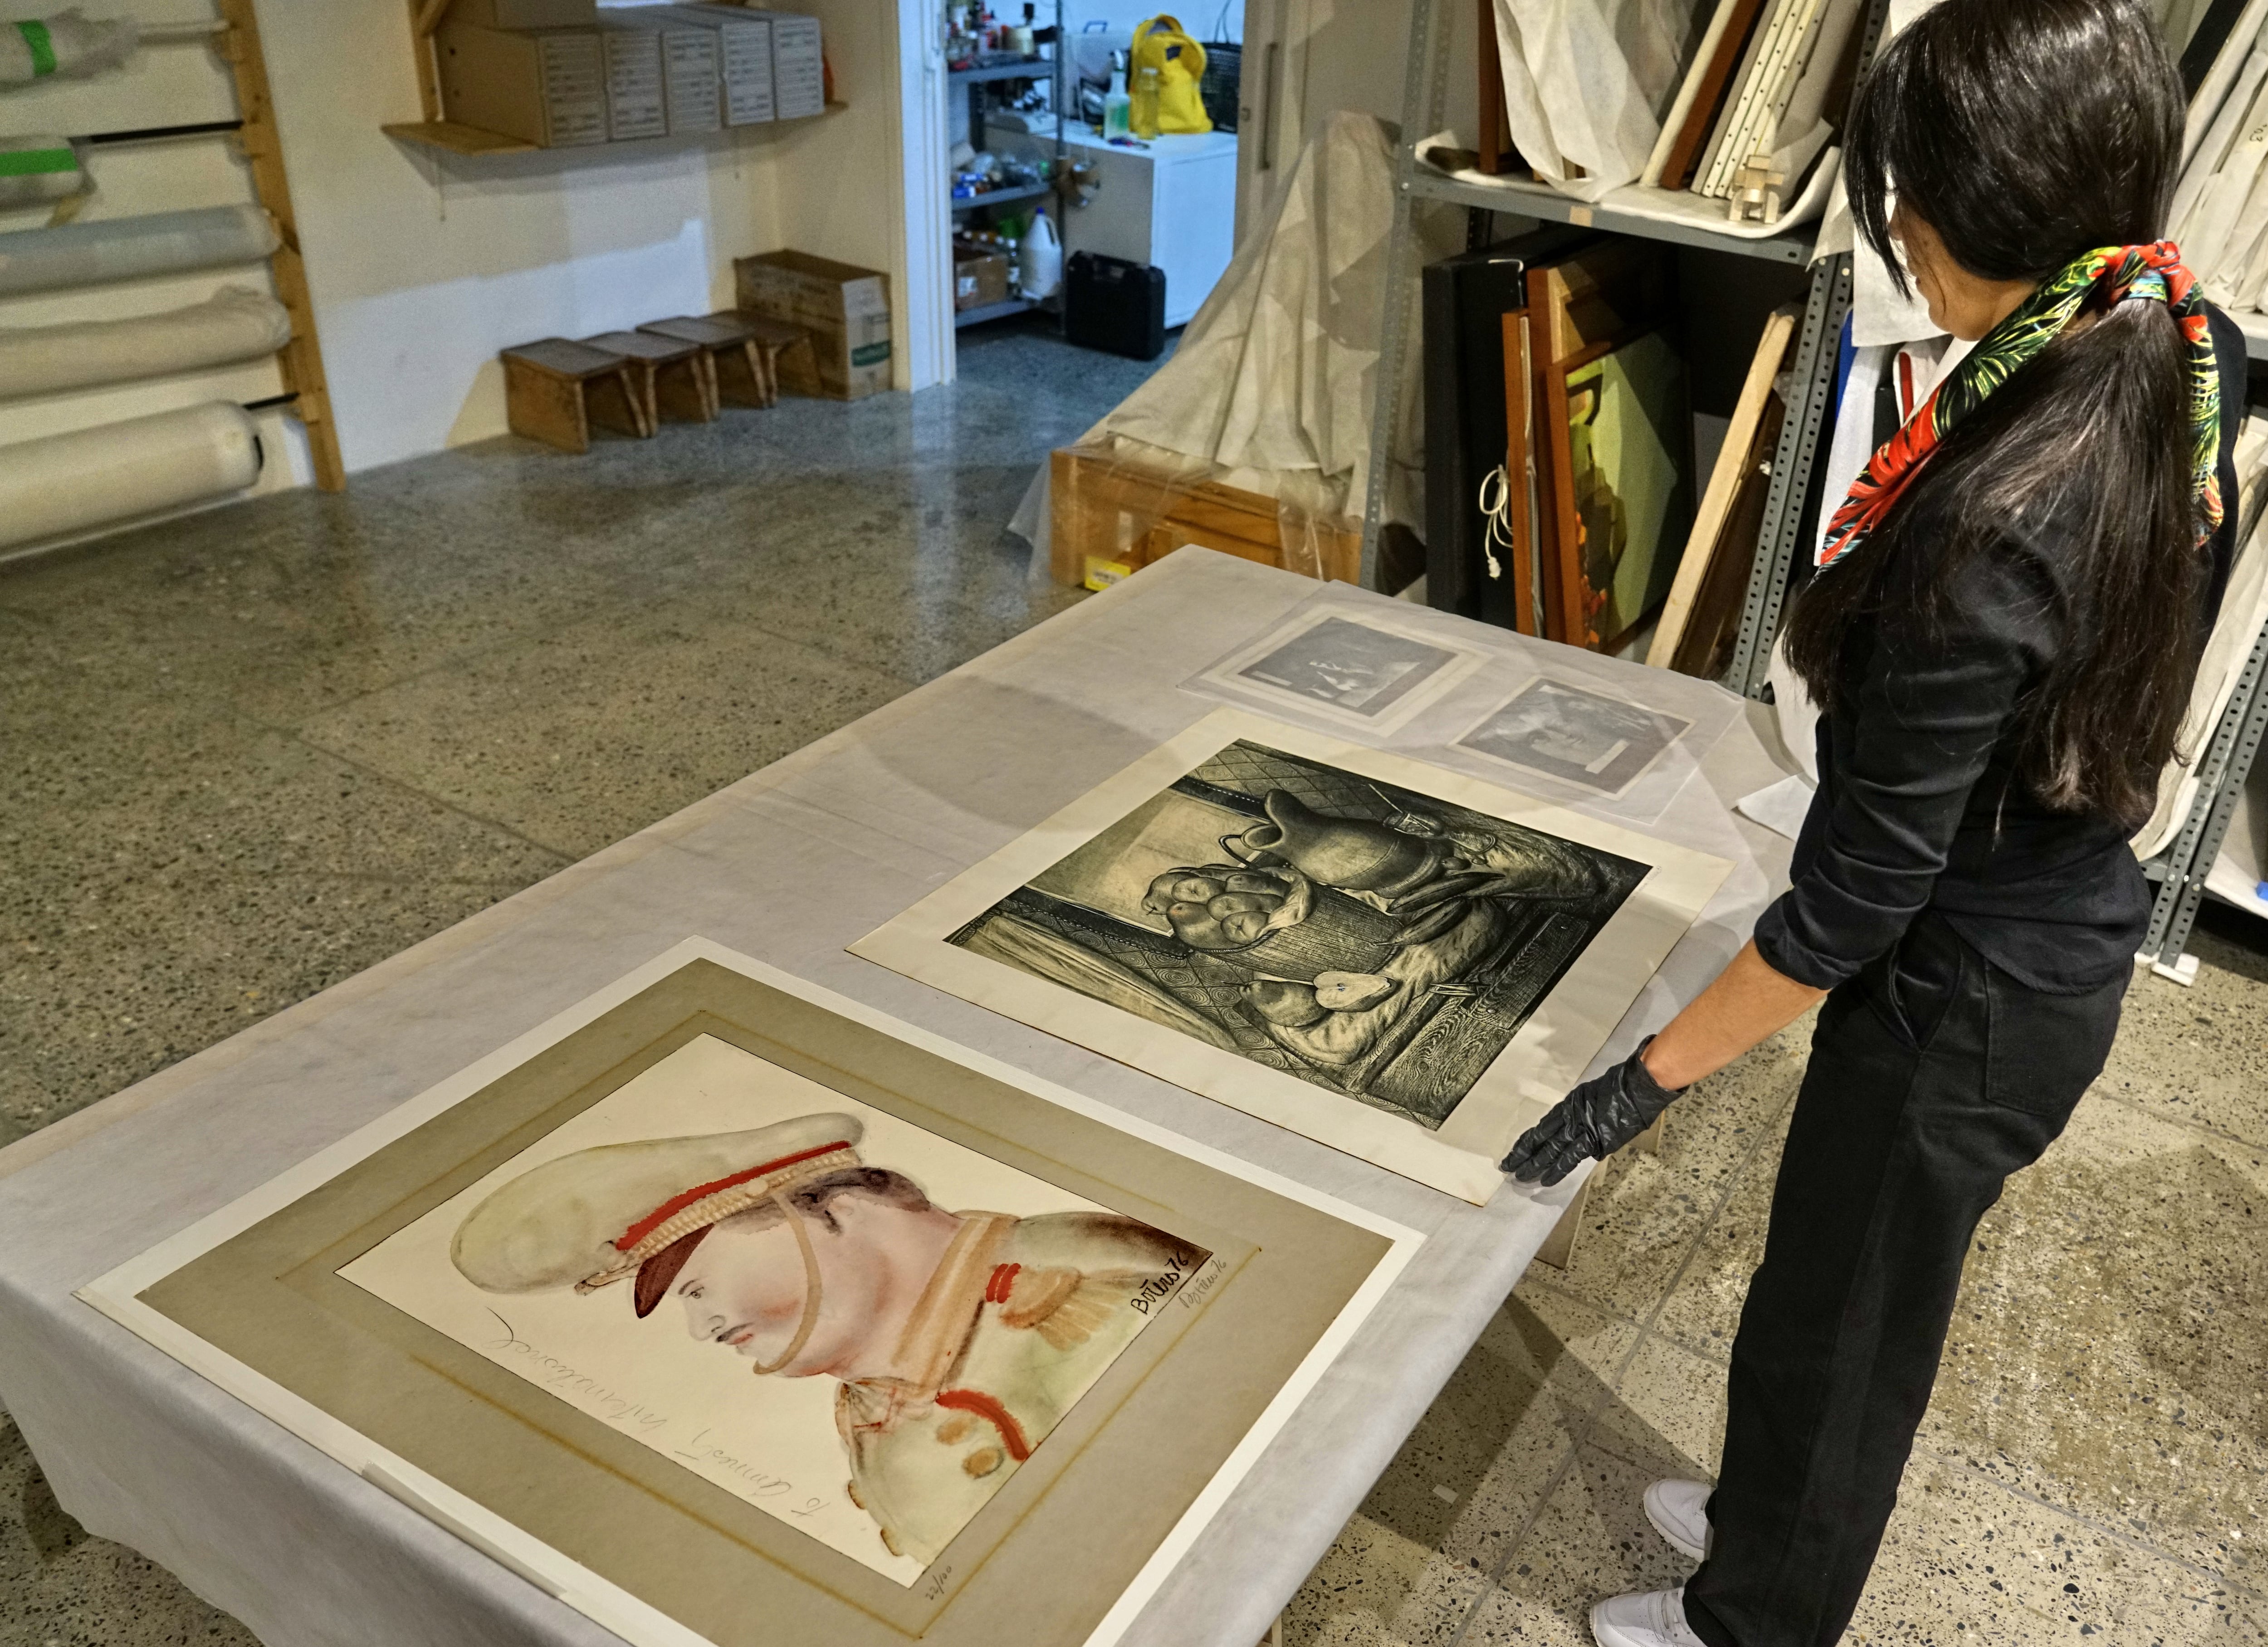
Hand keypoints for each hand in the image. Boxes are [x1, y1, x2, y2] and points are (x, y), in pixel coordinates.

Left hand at [1502, 1038, 1686, 1186]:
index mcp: (1569, 1104)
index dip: (1527, 1141)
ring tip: (1519, 1177)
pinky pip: (1570, 1158)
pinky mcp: (1594, 1140)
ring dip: (1534, 1165)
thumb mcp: (1593, 1094)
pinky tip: (1544, 1180)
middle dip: (1522, 1155)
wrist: (1639, 1085)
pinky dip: (1557, 1170)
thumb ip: (1583, 1111)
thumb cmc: (1622, 1085)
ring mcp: (1580, 1129)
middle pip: (1539, 1139)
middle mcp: (1569, 1117)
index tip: (1515, 1151)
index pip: (1541, 1127)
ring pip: (1550, 1150)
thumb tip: (1580, 1125)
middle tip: (1507, 1167)